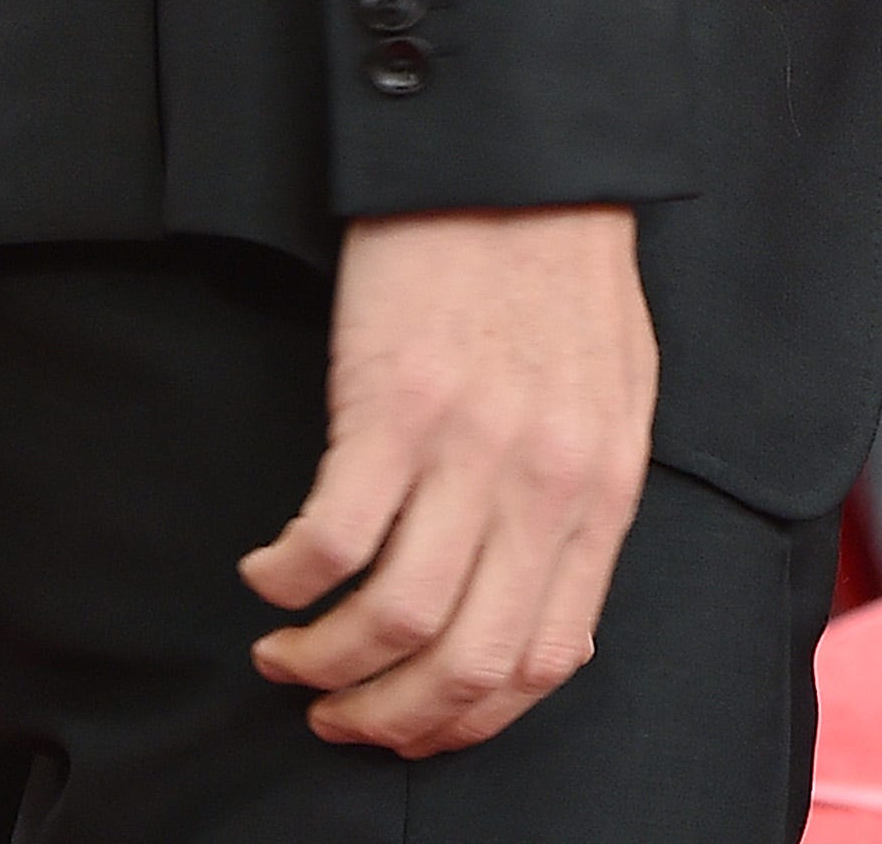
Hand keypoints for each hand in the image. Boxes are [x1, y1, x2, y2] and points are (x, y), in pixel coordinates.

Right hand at [239, 204, 656, 755]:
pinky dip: (285, 582)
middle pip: (463, 665)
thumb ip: (584, 502)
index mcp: (604, 486)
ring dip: (323, 664)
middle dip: (385, 720)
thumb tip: (547, 617)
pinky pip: (328, 543)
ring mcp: (472, 444)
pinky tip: (268, 571)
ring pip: (391, 624)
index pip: (542, 661)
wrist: (518, 153)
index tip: (408, 728)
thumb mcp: (613, 394)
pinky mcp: (396, 402)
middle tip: (332, 715)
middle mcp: (546, 480)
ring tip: (286, 652)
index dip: (464, 722)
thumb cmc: (561, 270)